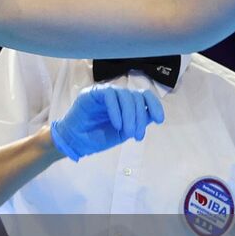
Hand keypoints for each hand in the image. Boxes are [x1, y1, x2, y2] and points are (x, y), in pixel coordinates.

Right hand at [50, 84, 164, 160]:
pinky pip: (109, 95)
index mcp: (125, 103)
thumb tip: (152, 115)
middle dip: (139, 117)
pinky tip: (117, 124)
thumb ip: (138, 122)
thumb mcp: (124, 131)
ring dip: (129, 115)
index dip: (154, 105)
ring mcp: (104, 93)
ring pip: (125, 95)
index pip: (143, 96)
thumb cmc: (98, 137)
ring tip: (126, 132)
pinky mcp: (92, 93)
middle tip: (136, 135)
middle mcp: (116, 95)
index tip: (159, 120)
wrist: (76, 142)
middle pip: (136, 97)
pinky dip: (116, 110)